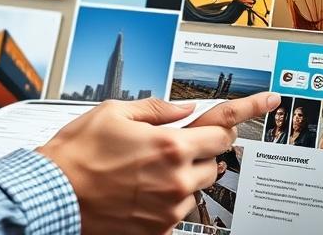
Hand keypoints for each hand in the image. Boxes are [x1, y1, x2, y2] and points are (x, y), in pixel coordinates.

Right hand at [38, 93, 279, 234]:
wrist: (54, 194)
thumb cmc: (77, 153)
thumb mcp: (113, 112)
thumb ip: (156, 109)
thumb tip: (183, 108)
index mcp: (169, 145)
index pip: (221, 126)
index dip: (248, 110)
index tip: (268, 100)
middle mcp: (176, 178)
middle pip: (215, 159)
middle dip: (199, 147)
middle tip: (170, 142)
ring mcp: (170, 208)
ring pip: (197, 186)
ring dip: (182, 174)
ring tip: (144, 168)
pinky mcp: (160, 229)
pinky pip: (177, 210)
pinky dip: (165, 197)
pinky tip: (138, 188)